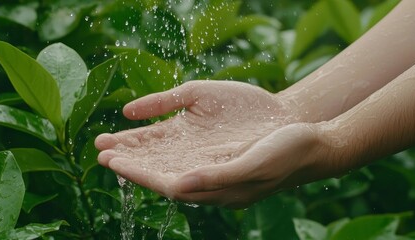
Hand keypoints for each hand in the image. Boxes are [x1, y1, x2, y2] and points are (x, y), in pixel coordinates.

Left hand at [95, 81, 331, 207]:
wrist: (313, 142)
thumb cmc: (288, 153)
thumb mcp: (254, 165)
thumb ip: (217, 177)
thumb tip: (177, 185)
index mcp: (217, 188)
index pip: (167, 184)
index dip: (139, 173)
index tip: (112, 162)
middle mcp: (210, 181)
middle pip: (162, 174)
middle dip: (132, 163)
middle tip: (102, 152)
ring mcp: (214, 167)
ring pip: (169, 161)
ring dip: (143, 153)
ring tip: (115, 143)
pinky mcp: (219, 154)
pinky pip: (183, 150)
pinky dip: (162, 144)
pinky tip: (150, 137)